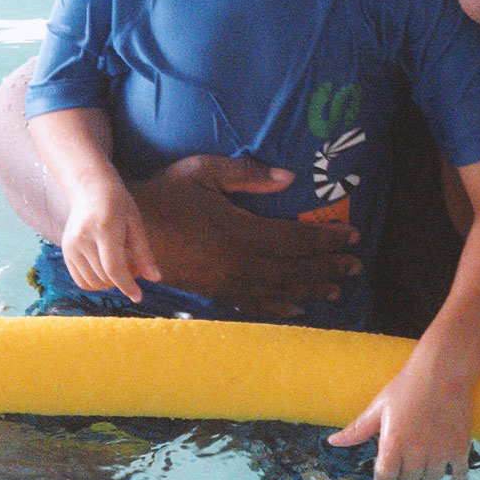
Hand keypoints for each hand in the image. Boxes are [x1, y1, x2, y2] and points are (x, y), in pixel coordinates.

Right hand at [61, 177, 158, 302]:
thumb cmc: (118, 204)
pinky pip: (81, 280)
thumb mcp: (136, 223)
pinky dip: (96, 282)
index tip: (139, 296)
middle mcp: (83, 239)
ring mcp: (70, 247)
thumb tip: (155, 278)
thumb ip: (144, 252)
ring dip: (109, 283)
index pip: (113, 268)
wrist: (90, 190)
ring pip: (92, 282)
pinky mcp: (65, 252)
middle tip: (135, 267)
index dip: (127, 285)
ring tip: (121, 265)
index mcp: (104, 230)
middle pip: (104, 277)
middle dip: (123, 280)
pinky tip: (107, 269)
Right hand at [130, 155, 361, 317]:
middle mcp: (237, 262)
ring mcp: (225, 282)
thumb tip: (289, 178)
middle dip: (328, 267)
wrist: (123, 232)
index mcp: (240, 231)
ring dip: (312, 289)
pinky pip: (255, 304)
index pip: (295, 238)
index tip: (353, 236)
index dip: (327, 238)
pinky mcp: (213, 293)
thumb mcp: (205, 171)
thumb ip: (248, 174)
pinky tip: (298, 309)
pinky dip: (281, 307)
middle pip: (294, 268)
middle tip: (356, 266)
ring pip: (279, 289)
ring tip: (339, 290)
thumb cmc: (166, 193)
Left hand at [327, 342, 472, 479]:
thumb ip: (357, 429)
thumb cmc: (407, 385)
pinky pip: (459, 475)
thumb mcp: (379, 405)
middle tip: (402, 475)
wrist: (443, 369)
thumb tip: (332, 442)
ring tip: (422, 476)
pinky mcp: (460, 447)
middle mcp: (416, 451)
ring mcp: (440, 451)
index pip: (385, 478)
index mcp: (394, 442)